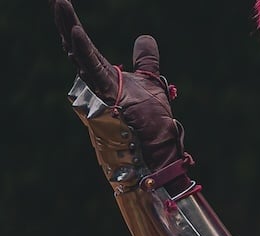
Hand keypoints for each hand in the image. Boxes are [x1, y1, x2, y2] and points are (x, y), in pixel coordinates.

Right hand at [51, 0, 184, 172]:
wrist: (159, 153)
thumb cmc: (152, 125)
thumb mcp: (150, 83)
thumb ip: (145, 60)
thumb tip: (144, 37)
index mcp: (104, 78)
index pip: (86, 49)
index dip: (74, 28)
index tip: (63, 6)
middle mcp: (96, 85)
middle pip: (77, 49)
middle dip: (66, 24)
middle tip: (57, 0)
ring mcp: (99, 93)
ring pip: (80, 57)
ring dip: (70, 29)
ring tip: (60, 5)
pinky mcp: (106, 99)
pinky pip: (93, 72)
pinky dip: (85, 51)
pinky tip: (77, 32)